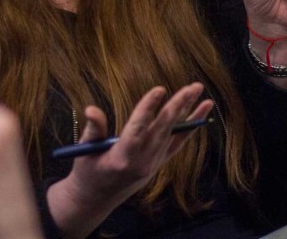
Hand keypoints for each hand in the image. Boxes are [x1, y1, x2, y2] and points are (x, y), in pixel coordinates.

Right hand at [46, 83, 212, 238]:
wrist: (96, 200)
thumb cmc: (88, 172)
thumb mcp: (85, 151)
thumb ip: (93, 129)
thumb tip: (91, 109)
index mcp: (121, 158)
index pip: (137, 129)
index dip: (148, 108)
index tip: (159, 90)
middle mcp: (142, 162)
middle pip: (163, 129)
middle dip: (178, 106)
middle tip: (191, 87)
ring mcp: (153, 163)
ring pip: (173, 133)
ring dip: (188, 111)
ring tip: (198, 90)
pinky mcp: (158, 164)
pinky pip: (177, 143)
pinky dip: (190, 127)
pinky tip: (201, 113)